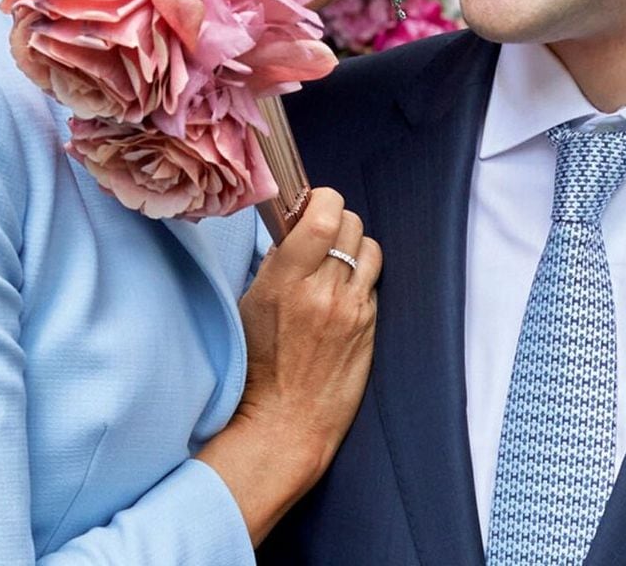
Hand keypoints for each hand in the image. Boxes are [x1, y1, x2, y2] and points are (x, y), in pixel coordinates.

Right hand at [196, 187, 380, 544]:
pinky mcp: (370, 327)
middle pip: (351, 224)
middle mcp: (325, 291)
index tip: (312, 203)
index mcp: (288, 281)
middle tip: (321, 233)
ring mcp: (353, 310)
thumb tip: (295, 229)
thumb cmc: (257, 369)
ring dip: (354, 247)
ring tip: (335, 263)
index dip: (322, 199)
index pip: (323, 215)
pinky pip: (373, 282)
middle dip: (337, 220)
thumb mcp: (252, 305)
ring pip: (370, 248)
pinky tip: (342, 295)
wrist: (285, 425)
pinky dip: (360, 279)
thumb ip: (277, 263)